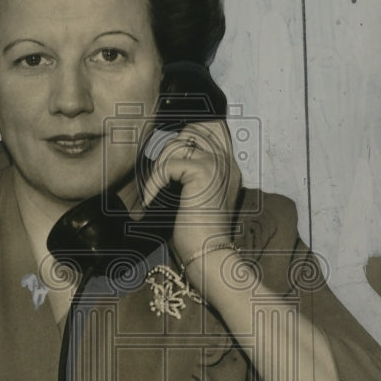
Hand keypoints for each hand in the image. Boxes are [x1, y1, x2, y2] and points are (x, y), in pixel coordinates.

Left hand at [141, 120, 241, 269]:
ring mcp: (218, 164)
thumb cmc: (198, 233)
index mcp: (228, 165)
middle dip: (171, 146)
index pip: (214, 125)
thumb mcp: (197, 196)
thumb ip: (191, 172)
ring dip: (159, 166)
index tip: (170, 154)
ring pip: (177, 144)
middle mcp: (227, 161)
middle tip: (161, 175)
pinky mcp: (203, 171)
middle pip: (194, 127)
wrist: (209, 255)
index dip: (190, 130)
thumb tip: (167, 155)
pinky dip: (154, 182)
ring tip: (156, 190)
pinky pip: (168, 164)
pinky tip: (152, 200)